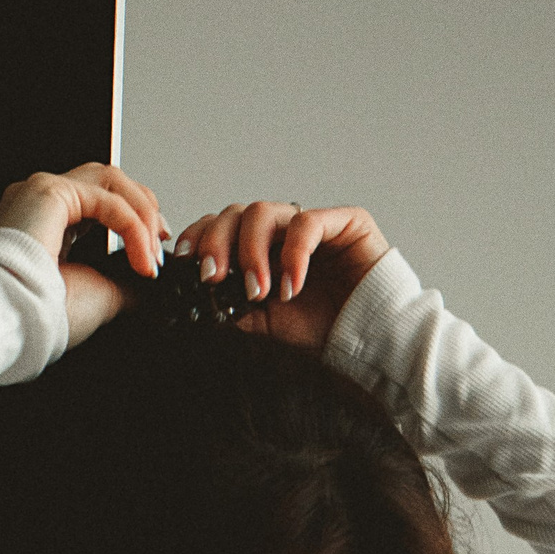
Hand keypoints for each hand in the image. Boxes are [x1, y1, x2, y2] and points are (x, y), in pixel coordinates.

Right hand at [0, 163, 169, 345]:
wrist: (14, 320)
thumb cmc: (38, 313)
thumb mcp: (97, 296)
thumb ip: (123, 283)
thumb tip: (148, 284)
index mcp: (44, 223)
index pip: (98, 201)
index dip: (134, 218)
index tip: (153, 248)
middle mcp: (40, 201)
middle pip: (107, 180)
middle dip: (142, 205)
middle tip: (161, 236)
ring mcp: (42, 191)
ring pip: (109, 179)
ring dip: (141, 212)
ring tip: (152, 247)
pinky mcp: (51, 192)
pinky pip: (107, 199)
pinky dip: (132, 226)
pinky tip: (140, 253)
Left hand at [171, 199, 389, 353]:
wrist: (369, 341)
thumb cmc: (323, 329)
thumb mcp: (265, 322)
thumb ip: (233, 304)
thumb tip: (197, 295)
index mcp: (264, 246)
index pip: (223, 225)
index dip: (200, 236)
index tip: (185, 262)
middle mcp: (284, 229)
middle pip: (237, 213)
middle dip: (217, 244)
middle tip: (212, 277)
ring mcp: (313, 222)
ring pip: (264, 213)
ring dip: (251, 253)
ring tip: (258, 292)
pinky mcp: (346, 220)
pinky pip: (306, 224)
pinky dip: (292, 256)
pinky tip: (291, 287)